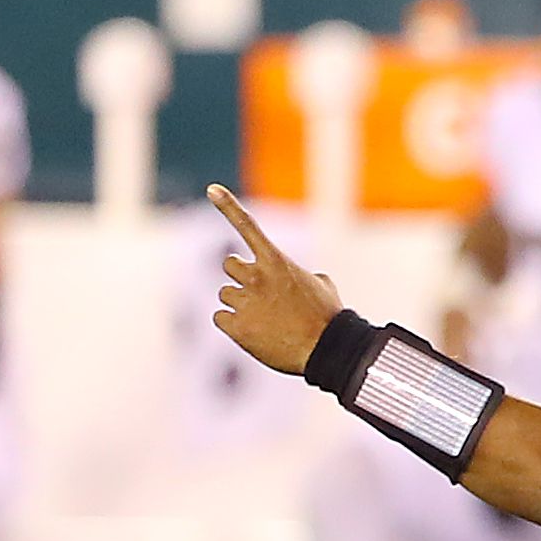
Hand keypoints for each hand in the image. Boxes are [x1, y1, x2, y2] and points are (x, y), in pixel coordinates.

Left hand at [207, 185, 343, 375]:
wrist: (327, 350)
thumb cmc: (329, 319)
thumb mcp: (323, 287)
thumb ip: (303, 275)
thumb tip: (306, 278)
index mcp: (276, 261)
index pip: (247, 226)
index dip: (227, 206)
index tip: (211, 190)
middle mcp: (255, 276)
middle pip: (230, 266)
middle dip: (241, 277)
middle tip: (260, 296)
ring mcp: (244, 301)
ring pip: (225, 294)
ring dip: (240, 304)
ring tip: (265, 321)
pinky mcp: (236, 326)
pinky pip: (220, 318)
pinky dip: (233, 325)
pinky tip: (254, 333)